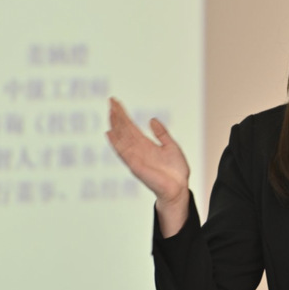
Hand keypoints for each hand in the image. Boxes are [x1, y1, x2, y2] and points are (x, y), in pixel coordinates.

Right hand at [106, 97, 189, 234]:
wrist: (179, 188)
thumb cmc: (175, 171)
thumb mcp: (171, 146)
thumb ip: (162, 133)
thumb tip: (152, 119)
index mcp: (145, 144)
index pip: (130, 126)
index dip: (123, 114)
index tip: (116, 102)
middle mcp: (137, 149)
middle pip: (124, 129)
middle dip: (117, 115)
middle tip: (110, 101)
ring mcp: (135, 157)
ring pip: (121, 138)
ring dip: (115, 125)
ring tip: (110, 111)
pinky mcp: (135, 166)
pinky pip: (123, 152)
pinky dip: (116, 143)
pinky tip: (110, 133)